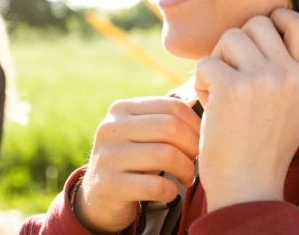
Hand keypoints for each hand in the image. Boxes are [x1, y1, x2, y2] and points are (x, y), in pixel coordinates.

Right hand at [74, 97, 200, 232]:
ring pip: (166, 155)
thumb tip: (197, 98)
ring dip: (186, 170)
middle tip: (196, 161)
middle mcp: (111, 128)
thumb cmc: (131, 162)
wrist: (97, 199)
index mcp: (121, 109)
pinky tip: (169, 192)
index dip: (196, 125)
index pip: (172, 106)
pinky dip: (171, 191)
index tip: (202, 142)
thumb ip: (163, 118)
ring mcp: (108, 156)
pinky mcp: (109, 185)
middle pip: (170, 127)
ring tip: (186, 177)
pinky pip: (156, 185)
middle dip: (193, 146)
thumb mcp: (141, 135)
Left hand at [194, 8, 298, 212]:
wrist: (249, 187)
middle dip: (236, 44)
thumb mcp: (292, 108)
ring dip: (217, 62)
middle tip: (230, 76)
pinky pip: (206, 62)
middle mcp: (288, 73)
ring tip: (220, 93)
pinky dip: (200, 82)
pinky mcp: (232, 87)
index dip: (277, 17)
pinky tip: (209, 107)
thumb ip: (286, 73)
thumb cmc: (262, 150)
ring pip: (229, 37)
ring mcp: (262, 78)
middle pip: (255, 24)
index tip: (260, 32)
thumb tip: (268, 33)